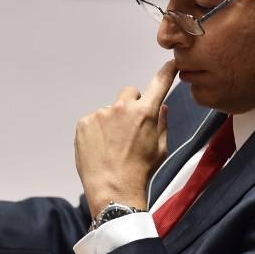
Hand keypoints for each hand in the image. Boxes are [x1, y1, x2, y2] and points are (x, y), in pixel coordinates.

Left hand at [75, 60, 176, 216]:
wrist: (113, 190)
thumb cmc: (141, 172)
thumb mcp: (160, 149)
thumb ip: (161, 124)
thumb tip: (161, 108)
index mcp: (145, 113)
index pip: (159, 84)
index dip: (166, 73)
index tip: (170, 63)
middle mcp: (122, 108)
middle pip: (129, 93)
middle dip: (131, 105)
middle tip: (129, 128)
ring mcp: (100, 114)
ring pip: (109, 111)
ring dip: (111, 122)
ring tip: (112, 147)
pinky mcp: (84, 123)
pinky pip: (93, 121)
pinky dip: (96, 131)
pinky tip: (100, 149)